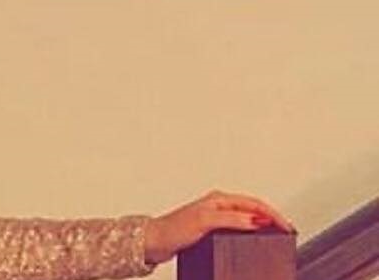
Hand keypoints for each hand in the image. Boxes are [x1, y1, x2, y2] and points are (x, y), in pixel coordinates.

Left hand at [143, 189, 295, 265]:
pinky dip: (249, 230)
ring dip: (262, 222)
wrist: (154, 241)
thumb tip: (255, 219)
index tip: (287, 226)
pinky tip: (252, 237)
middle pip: (253, 207)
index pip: (254, 203)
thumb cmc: (172, 228)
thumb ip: (231, 219)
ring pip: (246, 216)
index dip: (273, 214)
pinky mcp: (210, 227)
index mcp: (218, 199)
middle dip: (272, 216)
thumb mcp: (205, 221)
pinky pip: (238, 225)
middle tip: (287, 229)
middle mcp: (217, 204)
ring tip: (275, 232)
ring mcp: (214, 215)